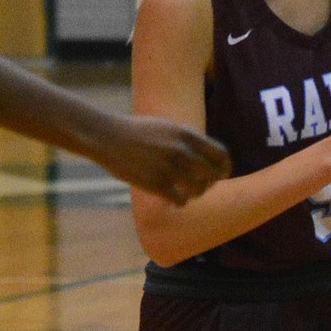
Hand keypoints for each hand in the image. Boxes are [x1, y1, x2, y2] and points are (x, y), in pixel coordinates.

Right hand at [99, 116, 232, 203]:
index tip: (221, 175)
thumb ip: (187, 140)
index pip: (220, 154)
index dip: (224, 168)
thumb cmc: (136, 132)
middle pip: (212, 175)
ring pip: (198, 190)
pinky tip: (172, 200)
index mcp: (187, 134)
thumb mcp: (166, 127)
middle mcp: (181, 150)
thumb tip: (206, 156)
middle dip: (209, 184)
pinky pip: (180, 200)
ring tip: (185, 193)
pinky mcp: (155, 183)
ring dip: (194, 194)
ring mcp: (169, 167)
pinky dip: (179, 202)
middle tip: (199, 187)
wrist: (106, 136)